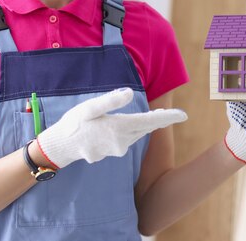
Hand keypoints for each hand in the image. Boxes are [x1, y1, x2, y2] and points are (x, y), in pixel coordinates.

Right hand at [37, 88, 186, 167]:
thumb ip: (111, 101)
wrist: (61, 147)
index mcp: (119, 127)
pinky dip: (132, 131)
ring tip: (158, 118)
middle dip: (160, 121)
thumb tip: (130, 93)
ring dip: (146, 125)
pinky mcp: (112, 152)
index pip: (150, 121)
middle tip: (176, 116)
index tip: (184, 116)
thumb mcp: (89, 108)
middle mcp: (122, 141)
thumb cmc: (74, 124)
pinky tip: (129, 126)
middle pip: (147, 128)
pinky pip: (128, 139)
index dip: (169, 118)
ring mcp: (118, 149)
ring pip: (138, 134)